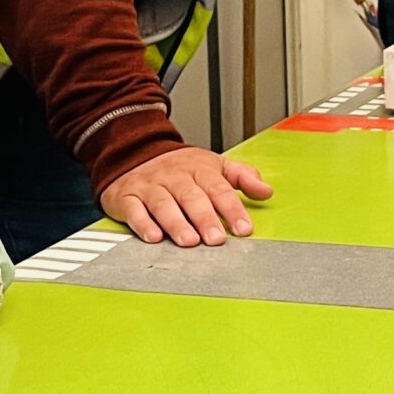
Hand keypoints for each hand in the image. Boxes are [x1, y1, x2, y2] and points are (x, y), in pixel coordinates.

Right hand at [100, 145, 273, 247]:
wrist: (133, 152)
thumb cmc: (179, 167)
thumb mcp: (214, 166)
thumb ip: (242, 178)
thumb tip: (267, 190)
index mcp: (199, 168)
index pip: (219, 189)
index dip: (232, 209)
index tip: (244, 229)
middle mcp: (175, 177)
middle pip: (192, 197)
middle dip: (206, 218)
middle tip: (217, 239)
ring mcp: (150, 186)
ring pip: (163, 204)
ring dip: (177, 223)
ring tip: (189, 241)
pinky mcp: (127, 197)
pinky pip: (134, 210)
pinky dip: (143, 224)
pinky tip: (154, 237)